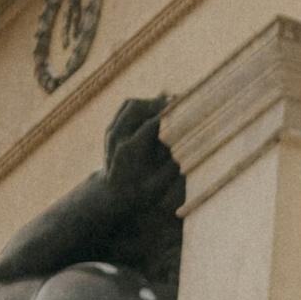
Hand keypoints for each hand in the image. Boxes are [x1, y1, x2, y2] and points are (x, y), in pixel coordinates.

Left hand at [102, 95, 182, 226]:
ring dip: (151, 102)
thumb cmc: (140, 195)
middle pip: (138, 107)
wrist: (111, 197)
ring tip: (170, 105)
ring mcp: (111, 132)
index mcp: (131, 150)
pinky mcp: (111, 129)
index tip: (188, 111)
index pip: (153, 123)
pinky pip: (126, 108)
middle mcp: (118, 137)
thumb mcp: (160, 186)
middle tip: (181, 102)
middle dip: (160, 103)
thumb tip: (190, 146)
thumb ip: (174, 165)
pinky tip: (156, 109)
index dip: (171, 115)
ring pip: (131, 104)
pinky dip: (142, 105)